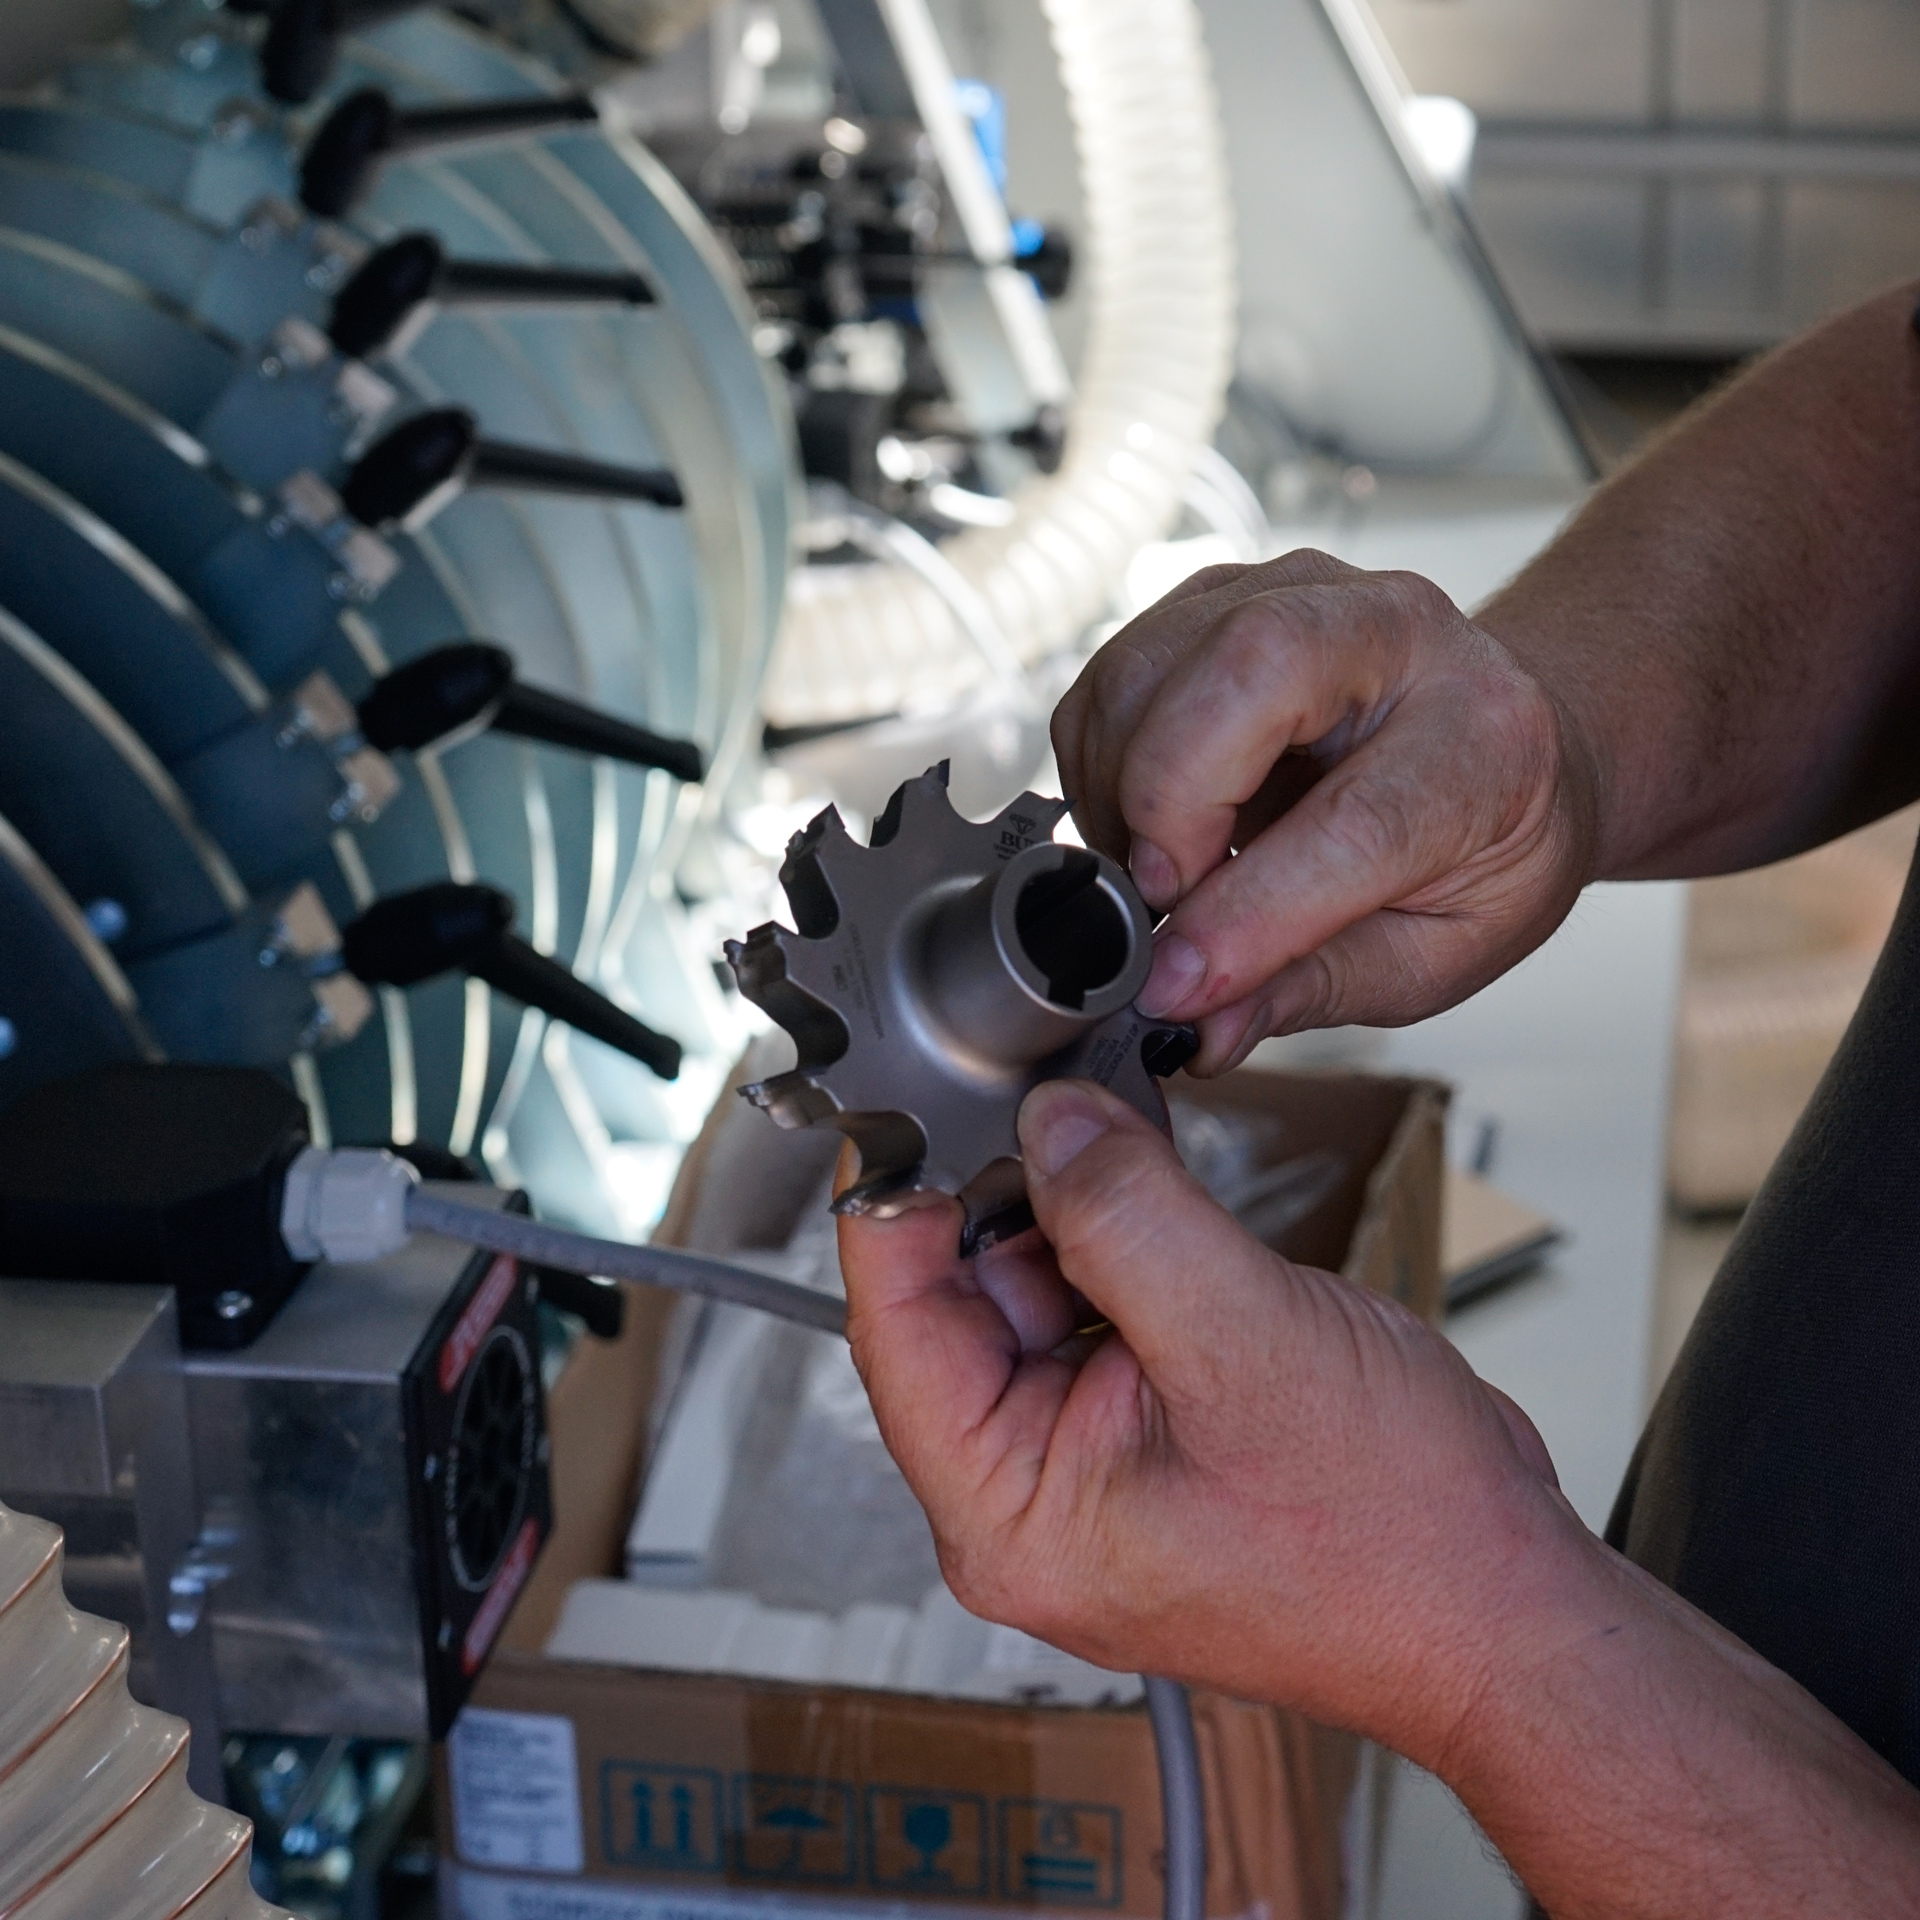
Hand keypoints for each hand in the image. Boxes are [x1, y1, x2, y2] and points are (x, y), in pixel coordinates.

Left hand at [837, 1076, 1577, 1759]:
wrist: (1509, 1605)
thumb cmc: (1395, 1538)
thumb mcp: (1244, 1342)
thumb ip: (1126, 1218)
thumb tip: (1050, 1125)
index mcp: (1006, 1511)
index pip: (894, 1328)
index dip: (896, 1200)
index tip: (912, 1097)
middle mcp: (1028, 1495)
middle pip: (959, 1300)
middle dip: (1004, 1188)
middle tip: (1050, 1090)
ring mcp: (1089, 1464)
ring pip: (1033, 1291)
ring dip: (1072, 1206)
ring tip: (1119, 1130)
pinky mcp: (1145, 1430)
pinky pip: (1099, 1308)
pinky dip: (1122, 1238)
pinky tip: (1155, 1183)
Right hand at [1051, 550, 1599, 1071]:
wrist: (1498, 742)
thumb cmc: (1476, 847)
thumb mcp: (1438, 951)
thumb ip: (1318, 986)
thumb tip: (1198, 1025)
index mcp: (1484, 738)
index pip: (1357, 819)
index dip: (1251, 910)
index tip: (1177, 981)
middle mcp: (1396, 631)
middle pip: (1249, 666)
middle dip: (1169, 800)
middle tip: (1161, 900)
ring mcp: (1297, 592)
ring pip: (1152, 663)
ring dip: (1118, 790)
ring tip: (1160, 870)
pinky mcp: (1217, 596)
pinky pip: (1115, 671)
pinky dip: (1100, 762)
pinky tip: (1147, 822)